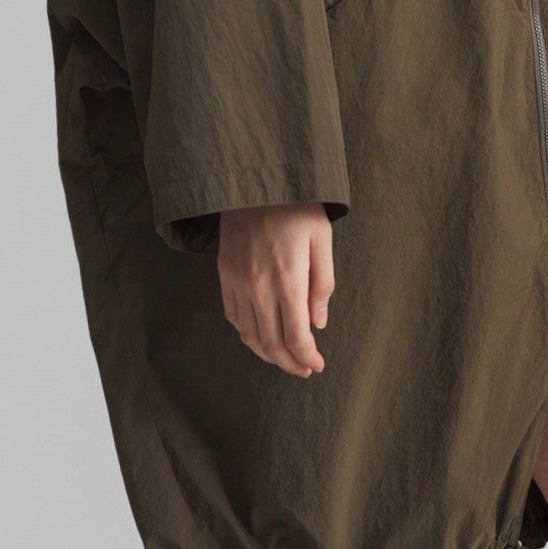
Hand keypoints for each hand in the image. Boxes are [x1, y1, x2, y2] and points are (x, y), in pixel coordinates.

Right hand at [216, 202, 334, 377]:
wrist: (254, 179)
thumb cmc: (296, 206)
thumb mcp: (322, 238)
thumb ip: (323, 283)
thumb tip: (319, 322)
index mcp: (288, 278)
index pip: (296, 336)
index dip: (307, 357)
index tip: (317, 364)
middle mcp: (259, 286)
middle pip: (272, 343)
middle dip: (289, 363)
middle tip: (304, 369)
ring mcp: (238, 282)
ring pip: (250, 334)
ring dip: (268, 354)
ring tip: (284, 359)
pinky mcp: (224, 274)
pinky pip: (233, 316)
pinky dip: (247, 333)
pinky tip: (259, 335)